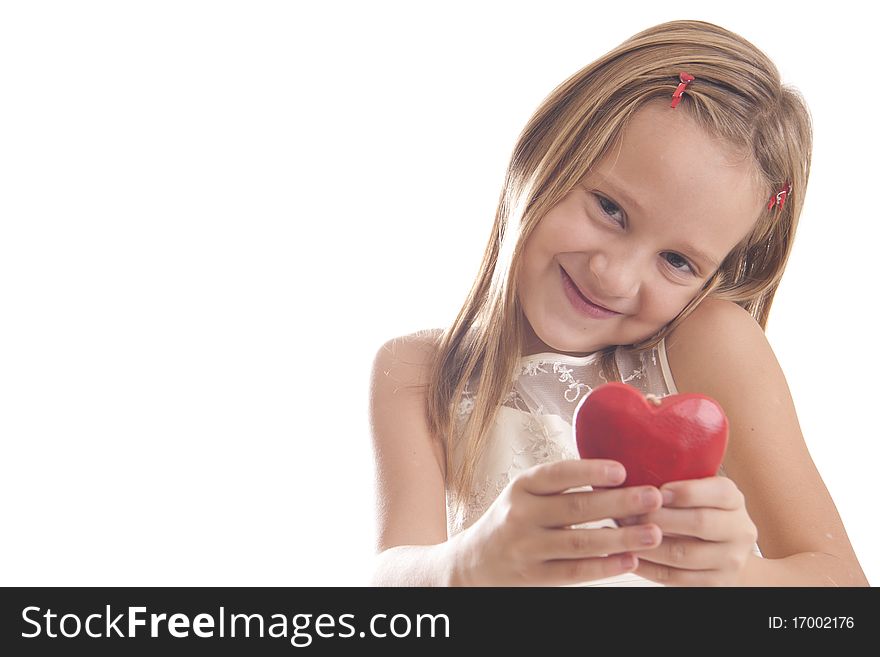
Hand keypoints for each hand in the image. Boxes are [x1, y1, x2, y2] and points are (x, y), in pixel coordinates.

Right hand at [448, 459, 663, 585]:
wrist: (473, 562)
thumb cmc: (512, 519)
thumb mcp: (525, 493)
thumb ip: (561, 486)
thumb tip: (618, 474)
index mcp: (522, 487)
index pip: (557, 474)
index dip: (589, 471)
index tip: (622, 469)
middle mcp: (521, 515)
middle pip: (576, 508)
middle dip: (619, 502)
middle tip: (653, 497)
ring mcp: (527, 548)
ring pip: (580, 543)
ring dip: (621, 538)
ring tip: (654, 533)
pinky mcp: (534, 576)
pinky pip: (575, 571)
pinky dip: (605, 566)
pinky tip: (630, 560)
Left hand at [620, 476, 757, 585]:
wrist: (727, 555)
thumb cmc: (702, 513)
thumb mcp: (701, 493)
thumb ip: (679, 481)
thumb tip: (633, 467)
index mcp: (734, 501)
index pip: (719, 492)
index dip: (687, 491)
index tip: (657, 491)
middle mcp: (739, 531)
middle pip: (700, 523)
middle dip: (659, 517)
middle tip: (627, 512)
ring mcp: (729, 561)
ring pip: (682, 554)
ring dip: (647, 544)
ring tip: (622, 533)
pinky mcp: (714, 585)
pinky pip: (675, 577)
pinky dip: (647, 567)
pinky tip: (629, 555)